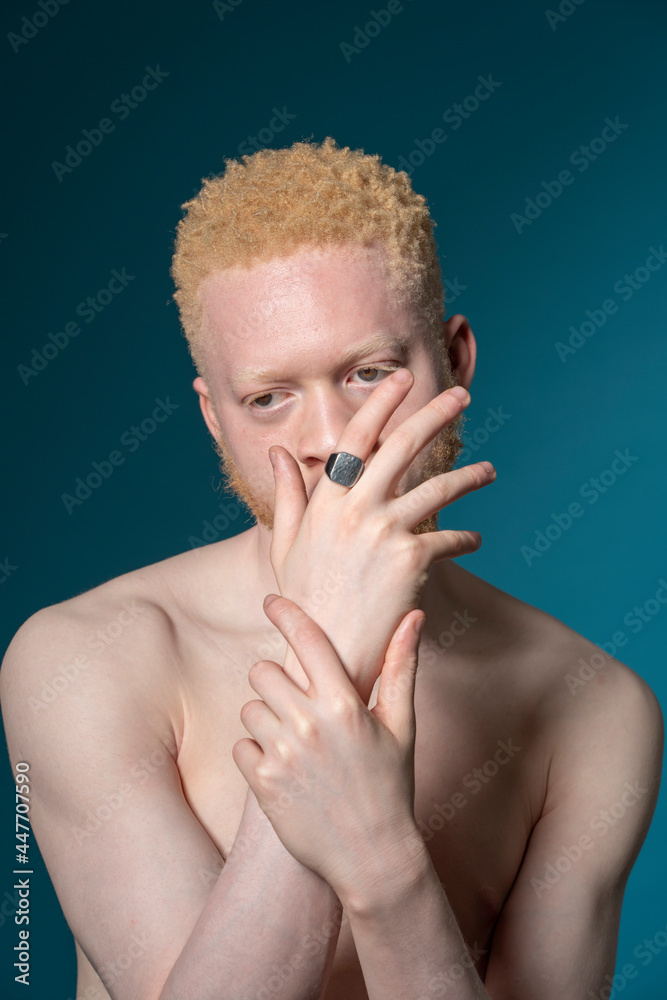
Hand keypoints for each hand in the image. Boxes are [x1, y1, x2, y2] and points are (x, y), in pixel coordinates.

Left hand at [232, 594, 427, 908]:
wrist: (371, 855)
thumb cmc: (390, 785)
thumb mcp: (402, 726)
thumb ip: (402, 667)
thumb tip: (414, 616)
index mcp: (345, 704)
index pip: (308, 640)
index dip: (286, 613)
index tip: (271, 600)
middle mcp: (310, 723)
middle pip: (264, 671)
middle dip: (275, 681)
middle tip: (295, 703)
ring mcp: (283, 753)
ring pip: (249, 706)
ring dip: (265, 716)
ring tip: (293, 740)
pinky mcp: (262, 782)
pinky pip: (240, 744)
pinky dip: (254, 751)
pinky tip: (283, 767)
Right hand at [269, 370, 495, 701]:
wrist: (327, 653)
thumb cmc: (304, 600)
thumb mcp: (287, 545)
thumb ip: (289, 495)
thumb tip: (280, 452)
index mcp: (325, 500)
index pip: (355, 435)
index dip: (381, 401)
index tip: (401, 376)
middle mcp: (355, 508)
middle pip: (402, 445)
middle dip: (436, 413)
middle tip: (463, 396)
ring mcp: (384, 531)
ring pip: (439, 488)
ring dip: (471, 476)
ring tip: (489, 472)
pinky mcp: (411, 559)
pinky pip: (449, 537)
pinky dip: (465, 537)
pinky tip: (473, 539)